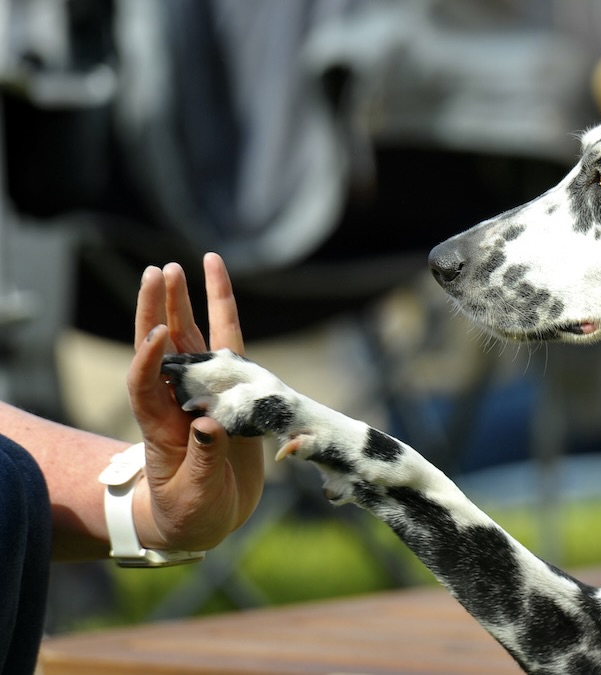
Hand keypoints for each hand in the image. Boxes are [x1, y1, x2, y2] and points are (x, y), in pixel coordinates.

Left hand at [126, 253, 264, 550]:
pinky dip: (224, 316)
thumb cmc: (192, 513)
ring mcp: (203, 393)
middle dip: (159, 311)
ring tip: (178, 266)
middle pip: (163, 348)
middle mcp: (178, 402)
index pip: (146, 385)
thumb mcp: (194, 497)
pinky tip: (219, 284)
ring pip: (190, 340)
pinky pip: (228, 348)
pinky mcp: (231, 392)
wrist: (205, 519)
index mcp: (161, 429)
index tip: (155, 336)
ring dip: (183, 304)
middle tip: (159, 271)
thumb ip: (201, 462)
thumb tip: (208, 426)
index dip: (148, 359)